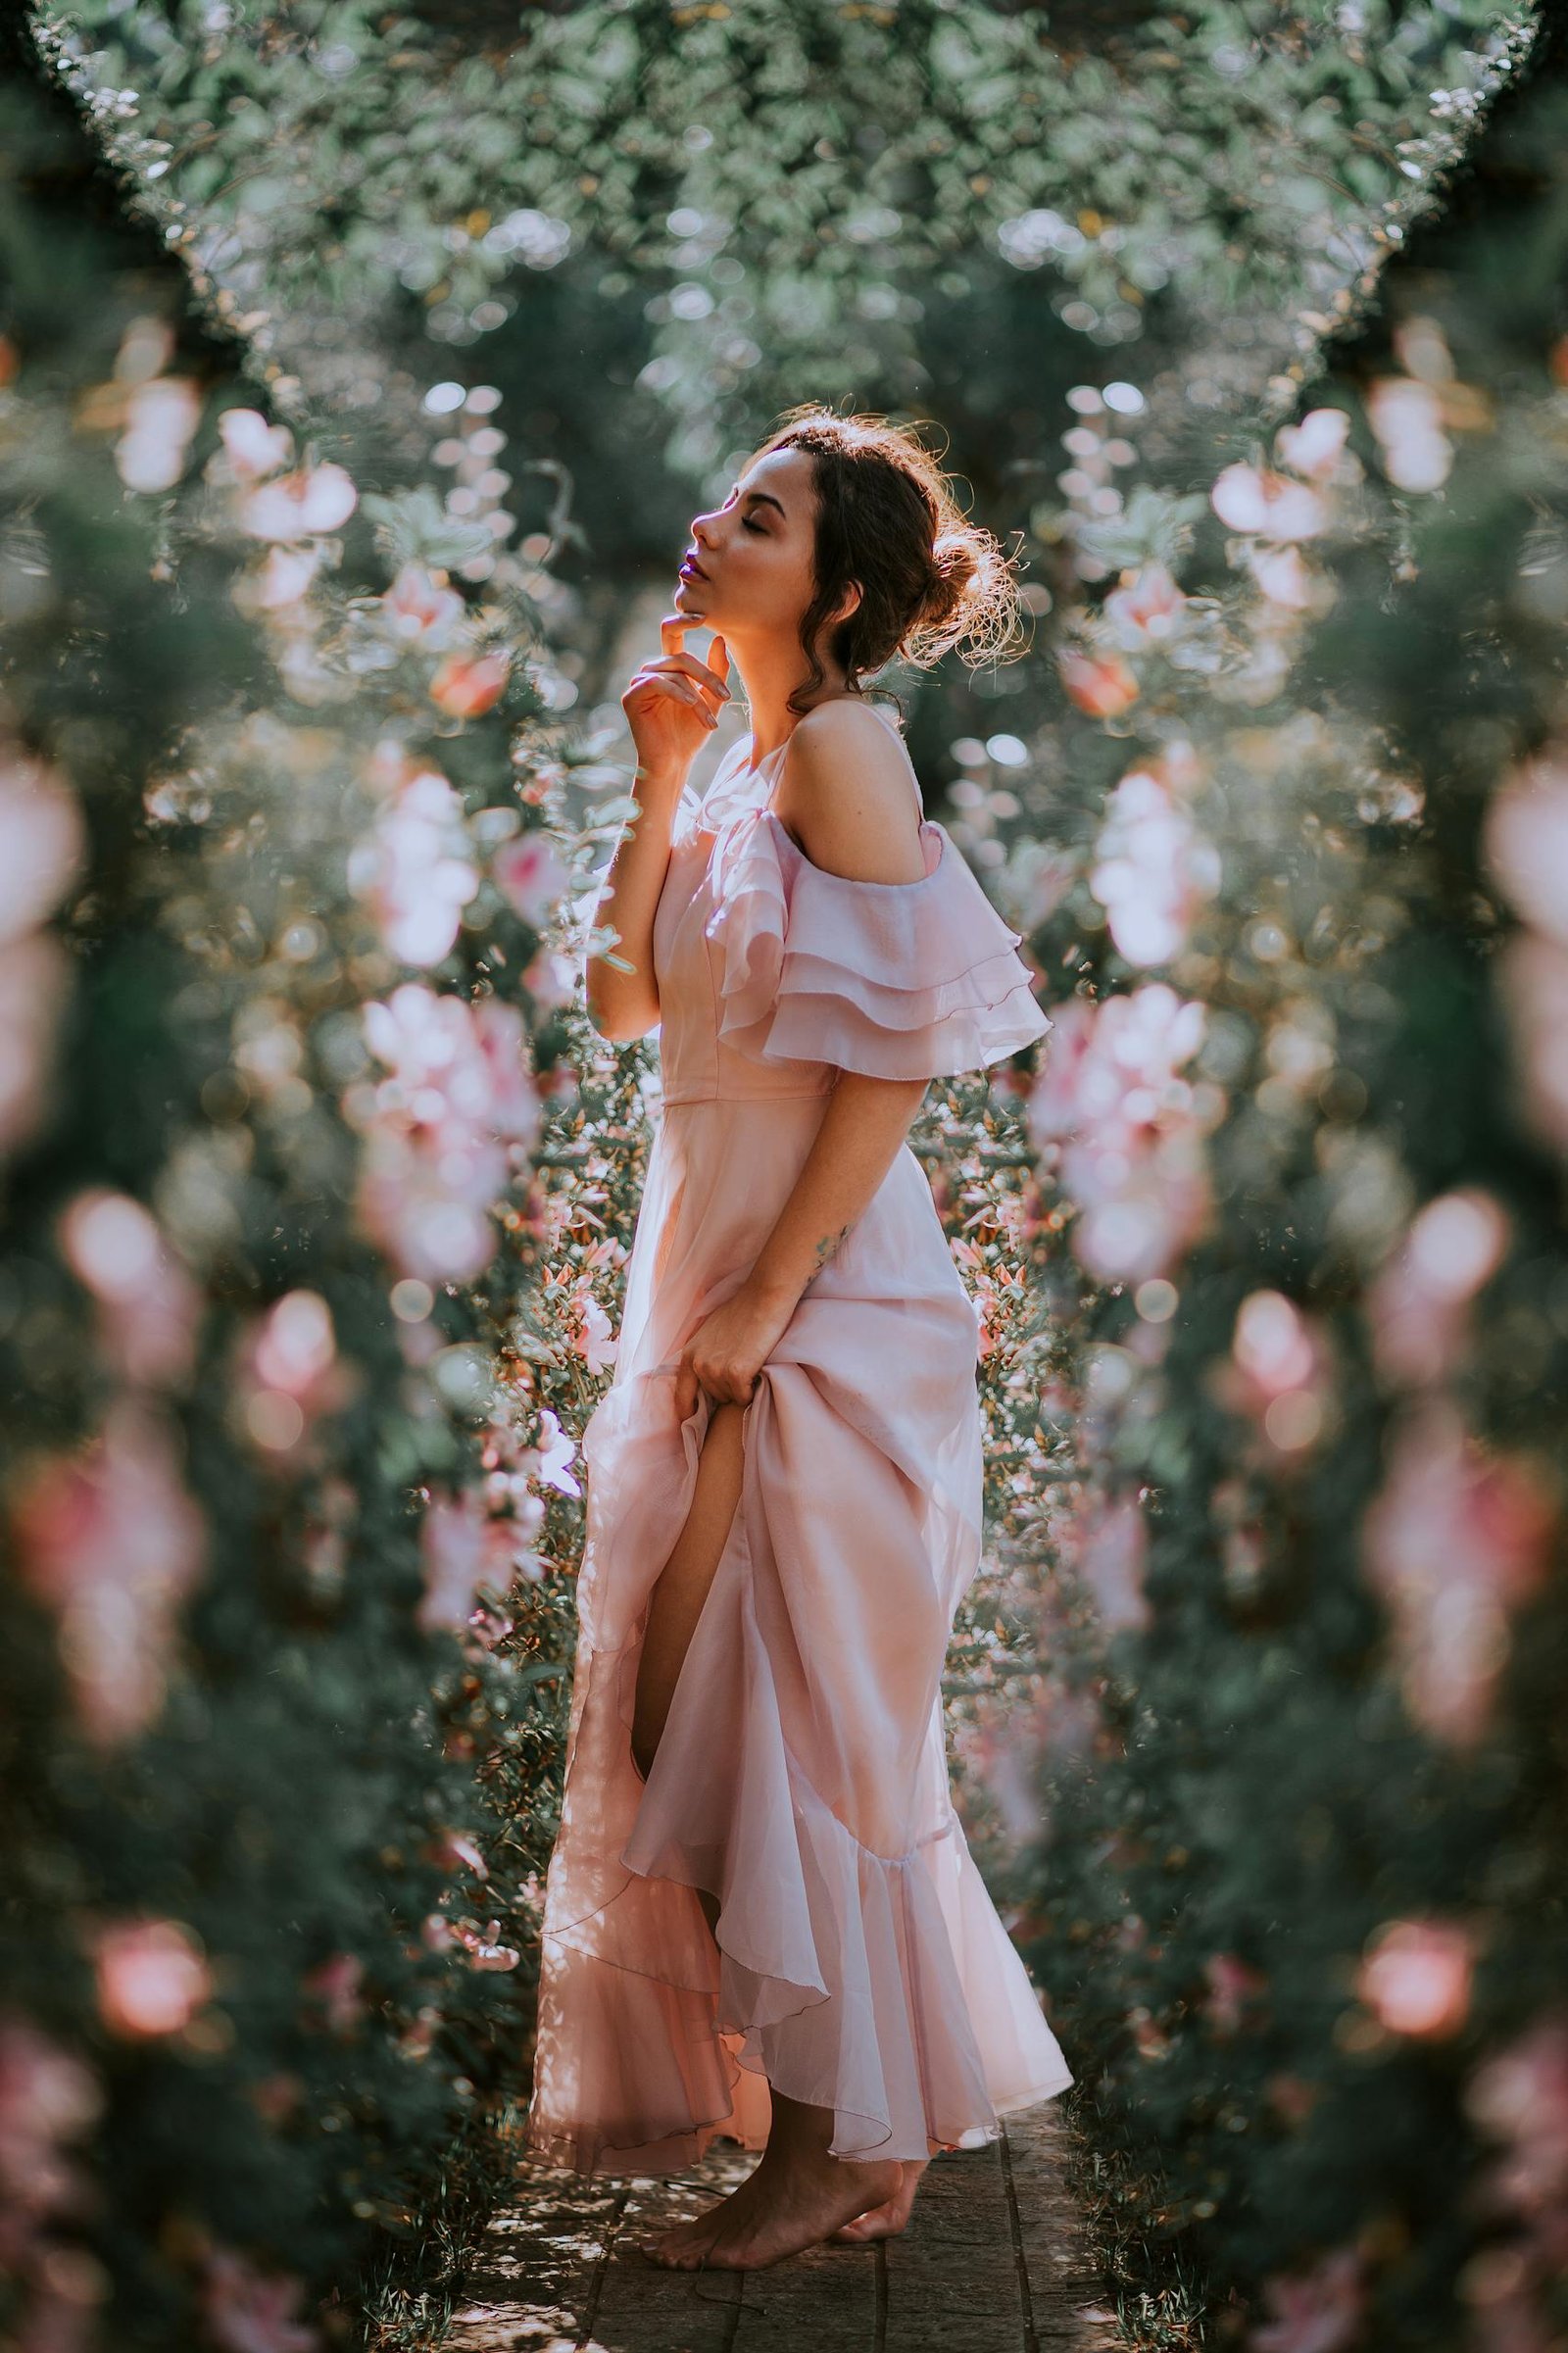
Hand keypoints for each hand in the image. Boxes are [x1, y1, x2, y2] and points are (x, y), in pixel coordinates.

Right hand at [623, 619, 729, 789]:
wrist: (674, 763)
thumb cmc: (691, 733)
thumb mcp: (711, 700)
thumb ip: (716, 671)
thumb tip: (719, 639)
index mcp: (668, 667)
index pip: (673, 634)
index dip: (685, 620)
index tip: (704, 616)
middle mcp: (651, 670)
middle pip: (680, 656)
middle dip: (707, 675)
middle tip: (726, 697)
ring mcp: (638, 682)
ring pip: (673, 672)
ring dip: (697, 695)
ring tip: (709, 719)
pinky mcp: (631, 696)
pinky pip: (656, 683)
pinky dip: (678, 693)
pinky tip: (691, 706)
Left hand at [674, 1280, 794, 1417]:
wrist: (763, 1299)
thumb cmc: (742, 1311)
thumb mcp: (710, 1332)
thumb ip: (702, 1354)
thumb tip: (702, 1374)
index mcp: (689, 1354)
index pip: (681, 1395)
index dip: (687, 1411)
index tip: (692, 1420)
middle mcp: (698, 1364)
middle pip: (714, 1396)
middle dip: (727, 1388)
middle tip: (741, 1367)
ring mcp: (716, 1370)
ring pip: (730, 1397)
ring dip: (741, 1388)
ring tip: (750, 1363)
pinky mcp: (736, 1374)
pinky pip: (745, 1397)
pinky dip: (753, 1389)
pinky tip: (757, 1368)